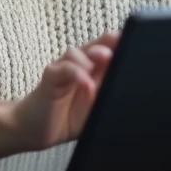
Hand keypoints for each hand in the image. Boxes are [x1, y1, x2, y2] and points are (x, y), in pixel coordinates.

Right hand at [11, 32, 119, 151]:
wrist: (35, 129)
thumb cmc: (67, 117)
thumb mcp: (95, 108)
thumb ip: (109, 94)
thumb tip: (130, 88)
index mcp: (95, 69)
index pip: (110, 49)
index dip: (122, 44)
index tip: (136, 41)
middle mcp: (80, 64)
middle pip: (97, 45)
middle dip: (110, 44)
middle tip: (123, 46)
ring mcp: (64, 68)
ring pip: (79, 52)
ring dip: (94, 57)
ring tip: (106, 61)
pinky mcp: (51, 76)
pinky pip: (64, 69)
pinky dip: (77, 74)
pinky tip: (86, 84)